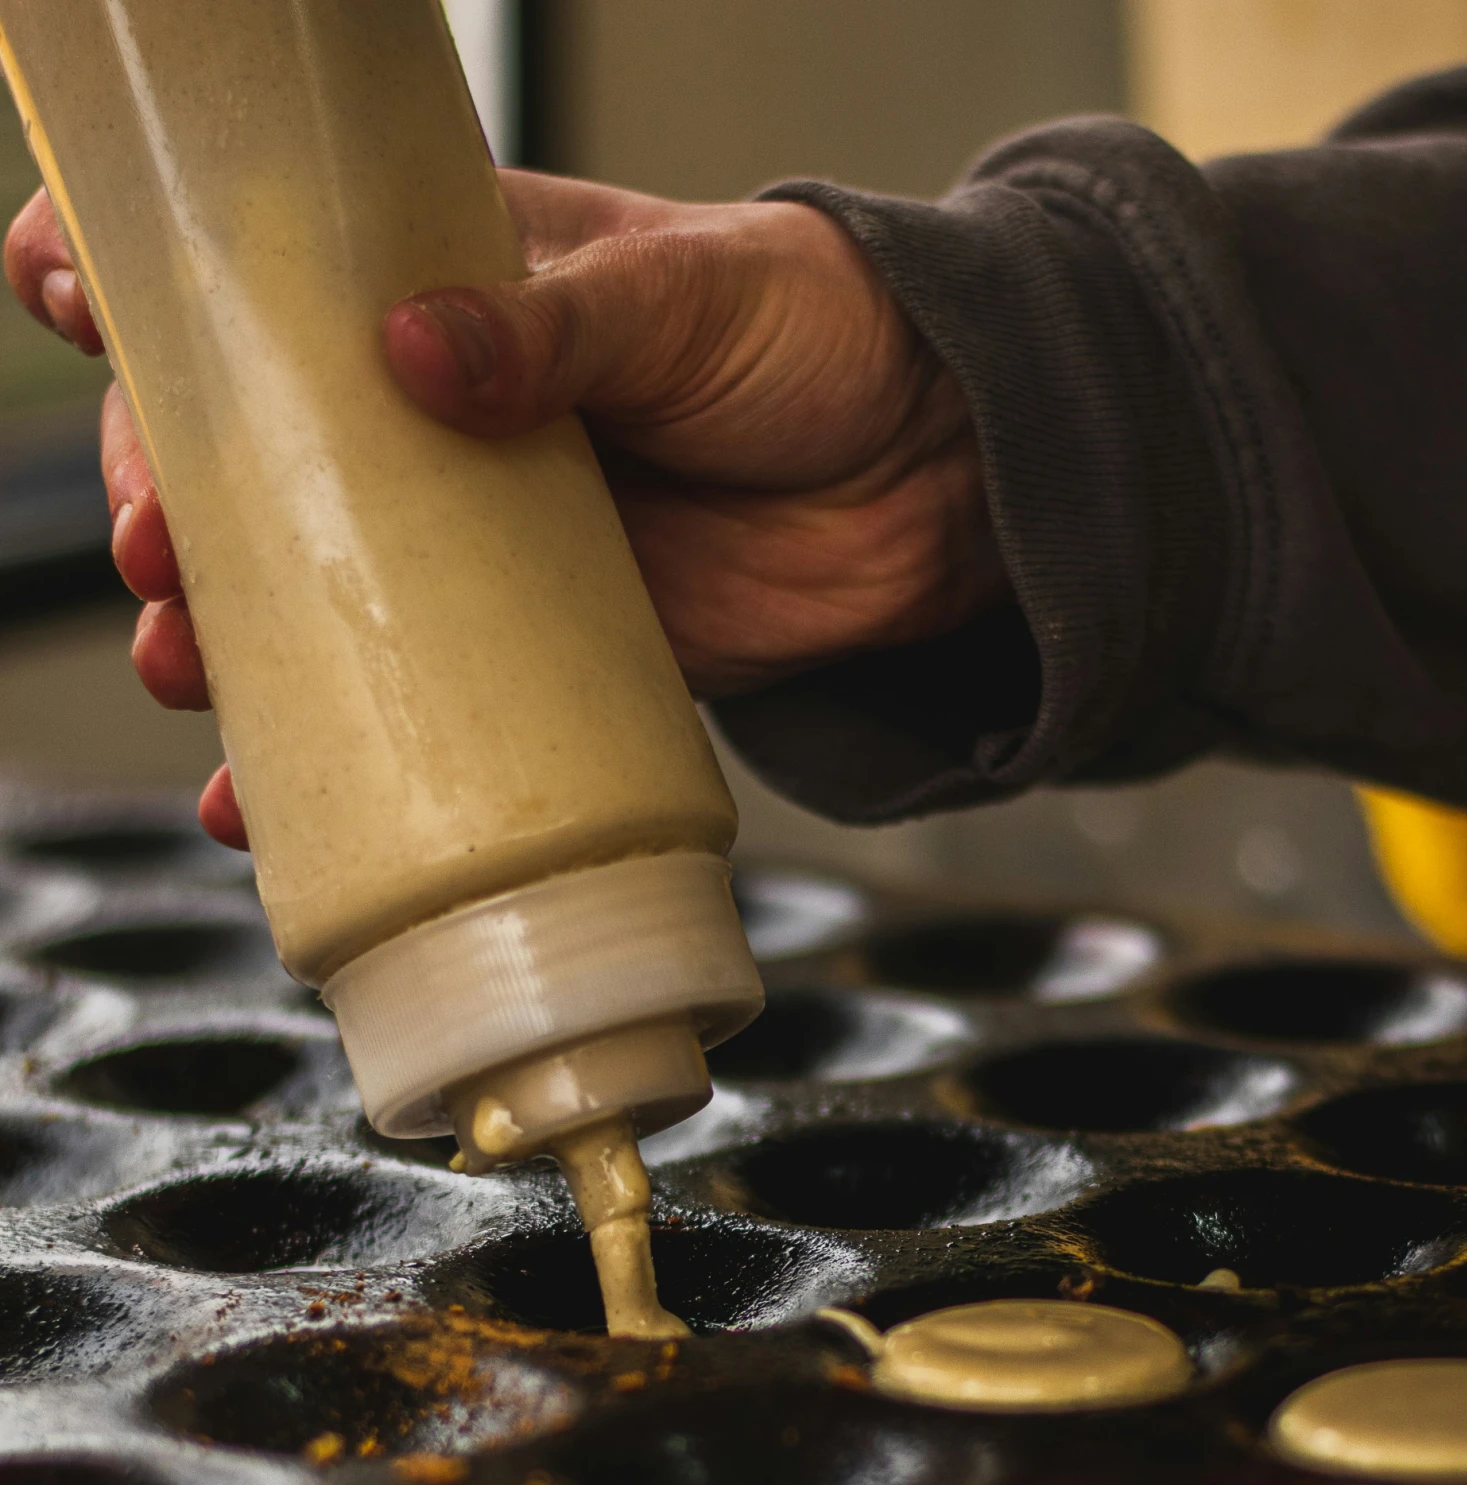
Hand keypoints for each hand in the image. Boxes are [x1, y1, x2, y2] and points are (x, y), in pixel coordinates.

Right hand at [4, 174, 1003, 849]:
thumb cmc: (817, 340)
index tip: (78, 301)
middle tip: (160, 548)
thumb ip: (557, 322)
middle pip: (254, 453)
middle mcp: (438, 417)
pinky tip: (261, 801)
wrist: (940, 481)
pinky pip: (413, 709)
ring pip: (310, 594)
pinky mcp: (538, 653)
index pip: (268, 260)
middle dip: (174, 498)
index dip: (155, 278)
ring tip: (186, 672)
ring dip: (224, 641)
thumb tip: (414, 347)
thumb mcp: (685, 296)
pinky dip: (333, 759)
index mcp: (453, 282)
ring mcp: (481, 543)